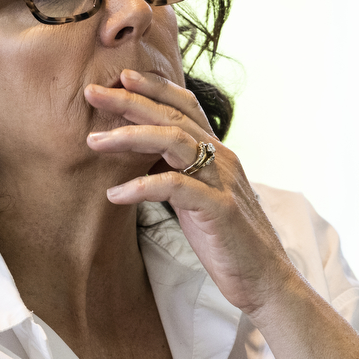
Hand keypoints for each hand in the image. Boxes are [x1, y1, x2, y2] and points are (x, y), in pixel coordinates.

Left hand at [84, 69, 358, 358]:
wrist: (266, 280)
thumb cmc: (228, 242)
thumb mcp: (199, 201)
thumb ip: (178, 176)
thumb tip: (141, 164)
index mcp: (218, 154)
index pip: (186, 106)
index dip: (153, 87)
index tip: (120, 78)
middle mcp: (223, 159)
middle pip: (173, 115)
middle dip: (130, 100)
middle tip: (91, 92)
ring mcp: (222, 182)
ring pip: (174, 140)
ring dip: (129, 136)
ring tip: (94, 141)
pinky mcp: (219, 209)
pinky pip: (175, 187)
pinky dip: (141, 187)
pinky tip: (114, 195)